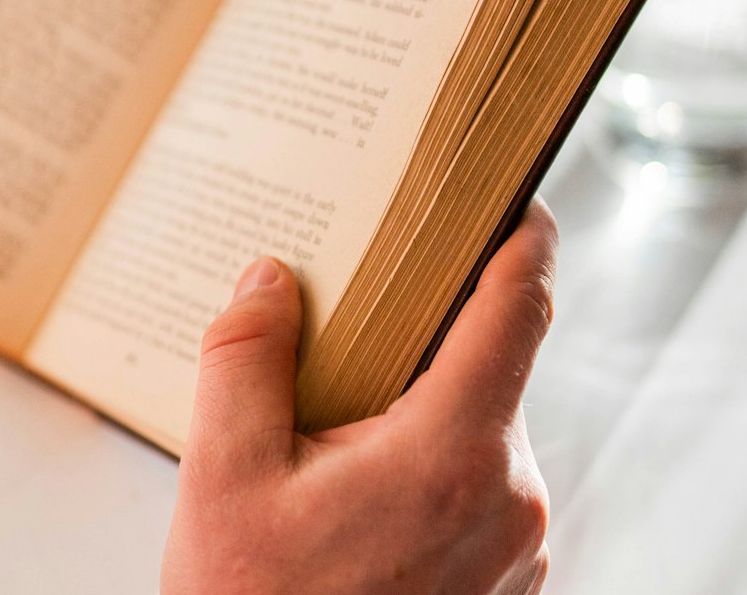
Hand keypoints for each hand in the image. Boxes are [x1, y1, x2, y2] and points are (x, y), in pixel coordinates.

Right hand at [162, 200, 556, 594]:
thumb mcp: (223, 476)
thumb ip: (245, 356)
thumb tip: (271, 277)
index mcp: (453, 455)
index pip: (517, 308)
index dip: (523, 235)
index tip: (514, 190)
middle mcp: (511, 497)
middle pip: (488, 359)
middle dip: (424, 323)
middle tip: (355, 298)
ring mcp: (518, 543)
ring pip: (481, 418)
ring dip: (420, 393)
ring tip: (337, 402)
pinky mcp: (507, 574)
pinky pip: (480, 473)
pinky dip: (431, 446)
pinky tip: (357, 465)